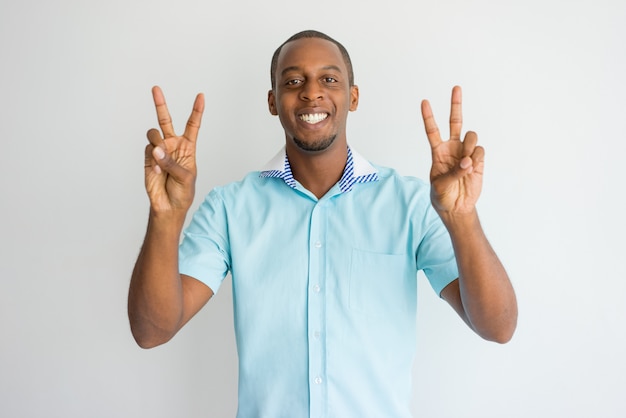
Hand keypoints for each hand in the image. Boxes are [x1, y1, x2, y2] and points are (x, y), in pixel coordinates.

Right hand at [144, 86, 204, 214]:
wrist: (168, 205)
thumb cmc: (183, 192)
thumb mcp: (185, 177)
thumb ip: (172, 162)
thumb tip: (157, 149)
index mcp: (188, 147)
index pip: (192, 125)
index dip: (196, 111)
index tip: (201, 96)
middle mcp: (173, 145)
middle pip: (166, 120)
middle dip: (160, 104)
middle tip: (155, 88)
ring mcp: (159, 150)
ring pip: (154, 134)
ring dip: (157, 143)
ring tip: (162, 159)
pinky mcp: (148, 157)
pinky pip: (148, 149)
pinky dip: (154, 160)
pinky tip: (158, 171)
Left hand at [421, 86, 483, 215]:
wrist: (457, 208)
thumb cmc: (442, 196)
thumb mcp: (440, 186)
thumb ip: (452, 173)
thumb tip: (467, 162)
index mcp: (438, 152)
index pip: (432, 131)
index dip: (428, 116)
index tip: (424, 101)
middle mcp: (452, 148)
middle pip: (455, 121)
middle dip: (456, 104)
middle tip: (456, 88)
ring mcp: (466, 152)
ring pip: (471, 135)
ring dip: (469, 147)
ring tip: (465, 164)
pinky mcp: (478, 160)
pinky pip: (480, 150)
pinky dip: (476, 158)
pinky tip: (472, 168)